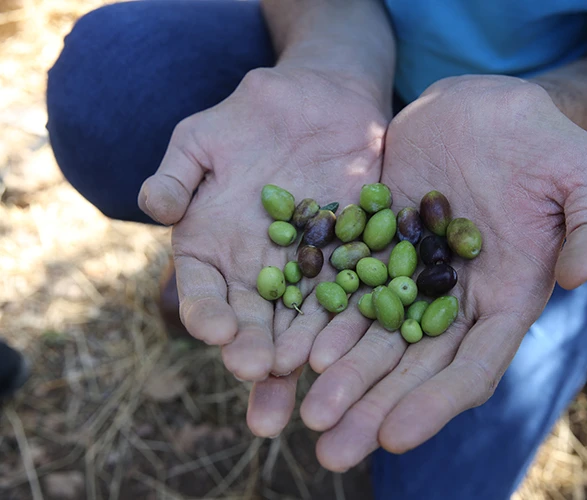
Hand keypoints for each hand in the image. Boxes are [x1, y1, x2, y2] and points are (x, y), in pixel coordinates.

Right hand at [137, 64, 387, 433]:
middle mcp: (256, 274)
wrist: (315, 102)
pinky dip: (350, 322)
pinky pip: (351, 296)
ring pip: (301, 324)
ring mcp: (306, 273)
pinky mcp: (352, 262)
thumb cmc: (246, 121)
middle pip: (253, 323)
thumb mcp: (200, 139)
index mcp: (213, 253)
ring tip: (303, 384)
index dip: (207, 313)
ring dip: (301, 355)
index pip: (204, 293)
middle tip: (259, 373)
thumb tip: (155, 207)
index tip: (216, 330)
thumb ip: (176, 174)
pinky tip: (351, 348)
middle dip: (254, 351)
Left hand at [296, 75, 586, 469]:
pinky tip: (299, 351)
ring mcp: (415, 275)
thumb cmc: (546, 140)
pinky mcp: (380, 245)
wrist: (488, 107)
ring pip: (376, 339)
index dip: (436, 402)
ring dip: (343, 380)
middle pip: (414, 367)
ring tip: (308, 415)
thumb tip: (580, 275)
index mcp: (508, 297)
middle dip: (374, 409)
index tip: (394, 436)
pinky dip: (328, 322)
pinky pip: (350, 290)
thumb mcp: (584, 172)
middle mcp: (459, 300)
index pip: (474, 364)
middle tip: (330, 450)